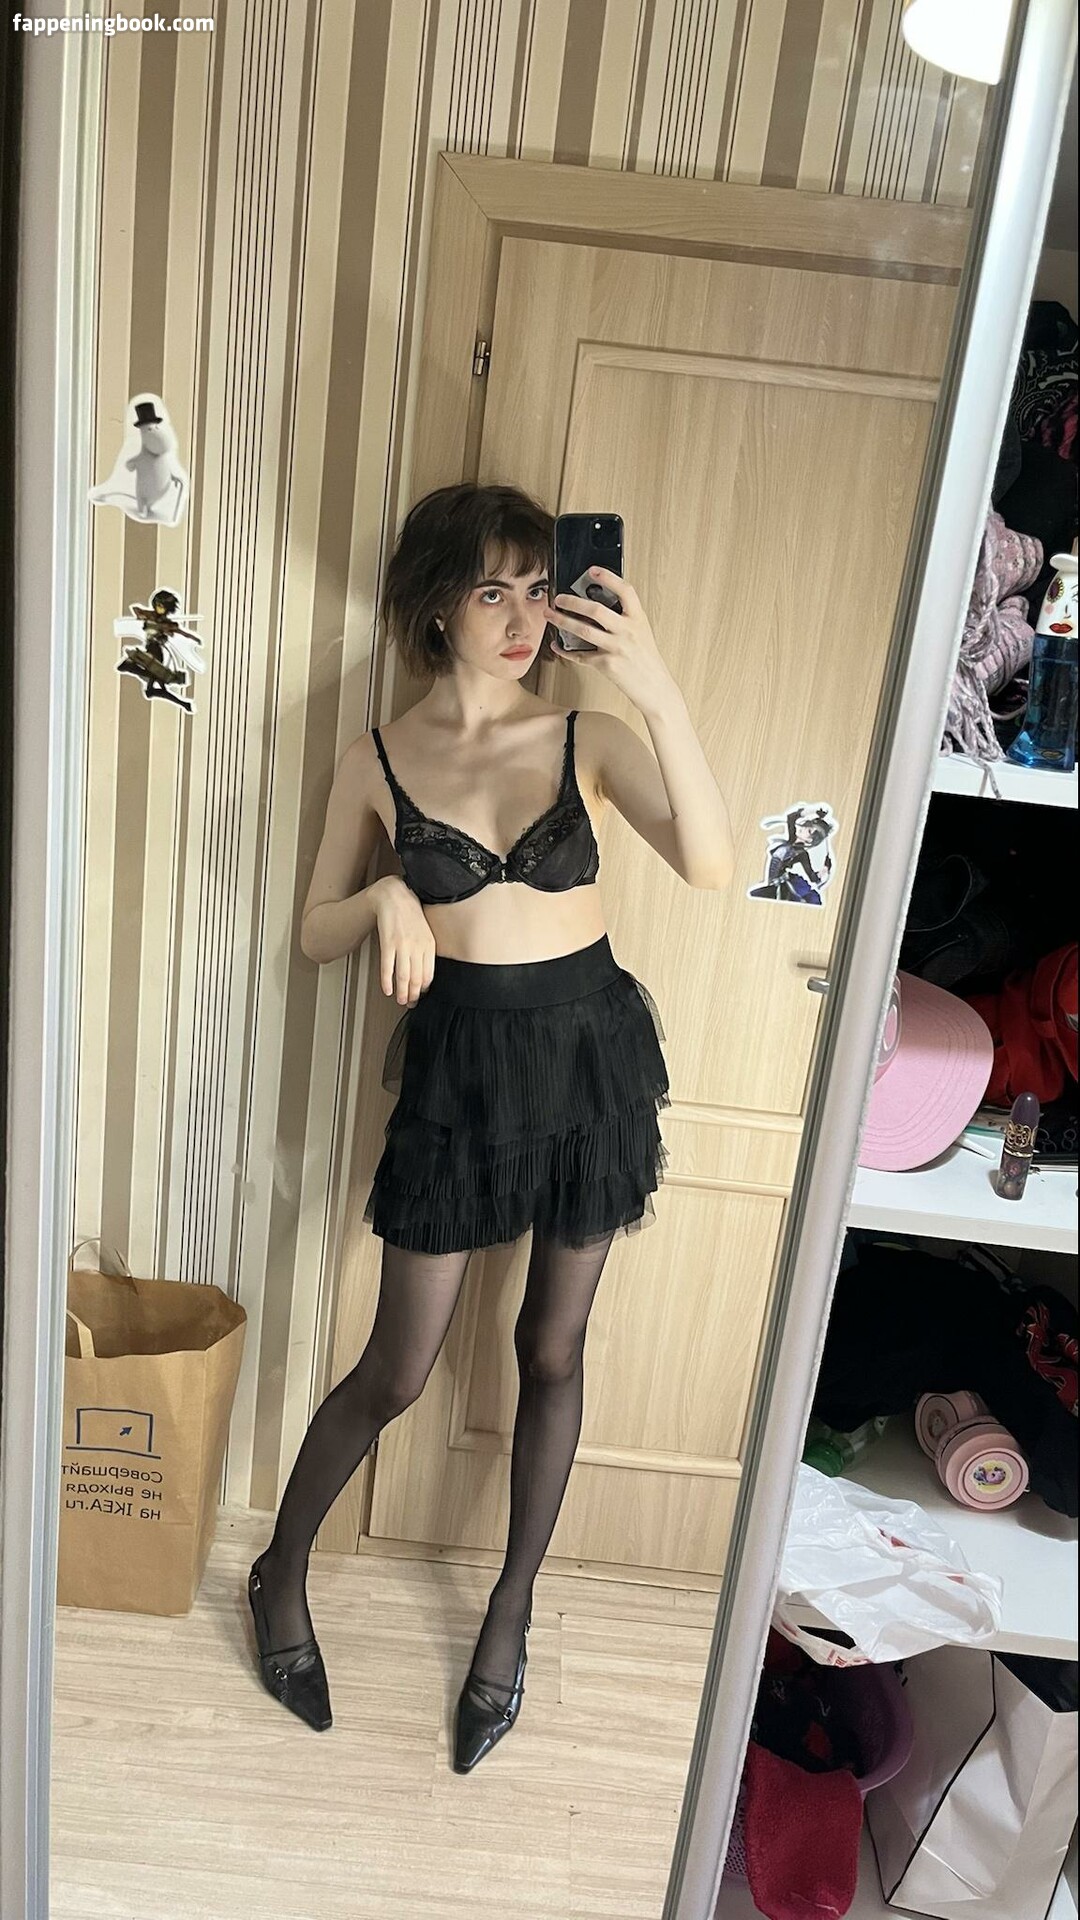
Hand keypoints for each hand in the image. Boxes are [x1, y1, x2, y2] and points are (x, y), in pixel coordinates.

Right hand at [370, 876, 435, 1006]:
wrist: (394, 895)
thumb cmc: (410, 913)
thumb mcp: (425, 931)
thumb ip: (426, 950)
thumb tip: (424, 972)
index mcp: (429, 944)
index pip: (429, 975)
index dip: (424, 989)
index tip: (420, 996)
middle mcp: (418, 946)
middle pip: (417, 979)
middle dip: (414, 995)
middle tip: (410, 1003)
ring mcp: (403, 945)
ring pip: (404, 976)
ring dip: (402, 993)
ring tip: (400, 1000)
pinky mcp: (388, 943)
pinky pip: (387, 967)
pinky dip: (387, 981)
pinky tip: (387, 989)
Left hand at [546, 570, 677, 714]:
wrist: (655, 687)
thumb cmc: (647, 659)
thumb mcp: (641, 632)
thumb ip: (624, 618)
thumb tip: (597, 606)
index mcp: (637, 618)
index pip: (625, 591)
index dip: (608, 577)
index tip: (592, 570)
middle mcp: (627, 631)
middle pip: (595, 610)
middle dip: (572, 601)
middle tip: (559, 598)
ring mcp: (616, 648)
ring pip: (583, 631)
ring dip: (562, 621)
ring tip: (550, 615)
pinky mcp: (607, 665)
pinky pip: (580, 655)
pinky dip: (565, 650)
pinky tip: (557, 645)